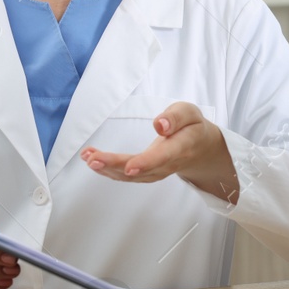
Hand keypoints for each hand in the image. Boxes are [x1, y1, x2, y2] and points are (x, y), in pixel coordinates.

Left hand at [81, 101, 239, 202]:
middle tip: (93, 159)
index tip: (130, 167)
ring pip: (131, 176)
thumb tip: (160, 124)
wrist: (200, 149)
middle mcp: (168, 164)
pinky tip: (93, 161)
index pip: (163, 156)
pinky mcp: (147, 174)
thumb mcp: (190, 113)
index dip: (146, 162)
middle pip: (141, 169)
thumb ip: (176, 117)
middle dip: (115, 165)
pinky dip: (109, 170)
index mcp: (181, 147)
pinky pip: (127, 176)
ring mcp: (157, 172)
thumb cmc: (192, 127)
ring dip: (107, 168)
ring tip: (88, 157)